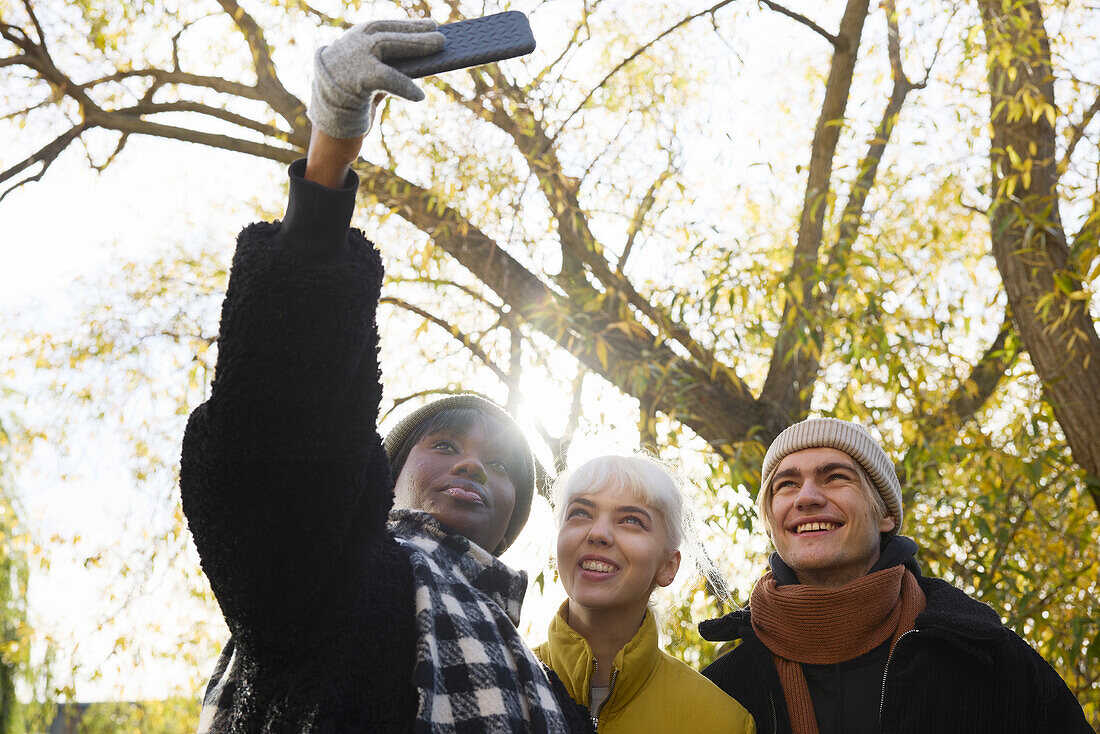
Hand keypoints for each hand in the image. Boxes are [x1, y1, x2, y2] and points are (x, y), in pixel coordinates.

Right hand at [307, 18, 444, 138]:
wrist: (329, 134)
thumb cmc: (353, 111)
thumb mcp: (369, 85)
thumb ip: (385, 70)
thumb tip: (419, 62)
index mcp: (349, 45)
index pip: (380, 28)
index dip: (407, 26)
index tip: (430, 25)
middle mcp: (347, 47)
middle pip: (385, 34)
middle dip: (415, 32)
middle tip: (442, 36)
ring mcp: (348, 61)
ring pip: (386, 44)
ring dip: (416, 44)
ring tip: (440, 47)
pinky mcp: (353, 81)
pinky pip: (386, 77)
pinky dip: (405, 86)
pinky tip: (420, 96)